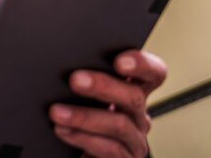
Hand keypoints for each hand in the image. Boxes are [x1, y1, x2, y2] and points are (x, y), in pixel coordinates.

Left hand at [49, 50, 166, 157]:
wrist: (79, 153)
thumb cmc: (81, 118)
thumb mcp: (86, 96)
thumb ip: (86, 81)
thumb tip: (66, 65)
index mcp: (133, 91)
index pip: (153, 73)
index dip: (143, 65)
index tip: (119, 61)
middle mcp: (138, 115)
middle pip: (133, 96)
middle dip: (103, 86)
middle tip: (75, 80)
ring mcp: (134, 140)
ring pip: (119, 125)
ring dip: (84, 117)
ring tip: (56, 112)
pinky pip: (110, 149)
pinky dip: (83, 138)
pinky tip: (63, 130)